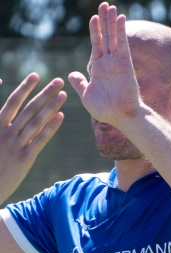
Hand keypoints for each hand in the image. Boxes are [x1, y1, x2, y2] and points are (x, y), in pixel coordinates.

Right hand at [0, 74, 65, 203]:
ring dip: (51, 106)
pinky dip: (50, 127)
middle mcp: (6, 132)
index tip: (35, 75)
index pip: (12, 102)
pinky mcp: (24, 159)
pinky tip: (60, 117)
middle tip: (58, 80)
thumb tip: (5, 114)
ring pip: (36, 121)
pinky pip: (40, 140)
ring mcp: (15, 145)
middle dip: (44, 93)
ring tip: (64, 95)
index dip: (24, 88)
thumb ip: (0, 125)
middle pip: (28, 108)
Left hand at [68, 3, 140, 126]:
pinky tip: (120, 18)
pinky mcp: (125, 64)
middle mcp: (108, 62)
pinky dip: (121, 31)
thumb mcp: (86, 95)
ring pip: (113, 37)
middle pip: (106, 37)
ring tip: (110, 7)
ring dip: (111, 22)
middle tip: (104, 5)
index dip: (95, 31)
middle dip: (104, 21)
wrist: (120, 116)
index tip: (93, 18)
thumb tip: (71, 74)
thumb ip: (79, 83)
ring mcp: (117, 62)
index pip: (96, 44)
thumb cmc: (105, 110)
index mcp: (98, 68)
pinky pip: (123, 44)